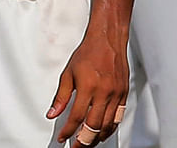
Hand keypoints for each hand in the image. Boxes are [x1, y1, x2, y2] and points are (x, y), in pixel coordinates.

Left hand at [47, 28, 130, 144]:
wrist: (108, 39)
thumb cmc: (88, 53)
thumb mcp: (68, 73)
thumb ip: (61, 96)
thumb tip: (53, 113)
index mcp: (88, 87)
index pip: (76, 116)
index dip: (68, 131)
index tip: (63, 137)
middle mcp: (104, 92)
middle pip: (93, 126)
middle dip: (84, 141)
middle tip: (76, 147)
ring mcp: (116, 94)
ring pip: (107, 125)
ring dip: (97, 137)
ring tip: (88, 143)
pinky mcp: (124, 94)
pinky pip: (118, 117)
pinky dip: (110, 128)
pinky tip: (103, 132)